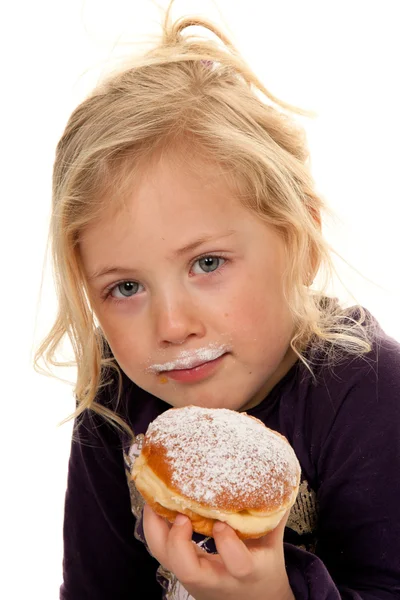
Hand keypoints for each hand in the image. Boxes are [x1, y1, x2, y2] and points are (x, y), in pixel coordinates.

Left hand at [143, 505, 293, 599]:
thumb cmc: (264, 570)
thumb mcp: (272, 545)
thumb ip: (273, 516)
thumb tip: (280, 480)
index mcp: (245, 572)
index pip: (237, 564)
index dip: (227, 542)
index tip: (222, 521)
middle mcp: (216, 578)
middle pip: (188, 570)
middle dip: (178, 540)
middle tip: (181, 514)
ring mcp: (195, 577)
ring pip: (167, 560)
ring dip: (157, 529)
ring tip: (157, 498)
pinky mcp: (182, 571)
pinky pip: (162, 551)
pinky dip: (156, 527)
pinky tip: (156, 504)